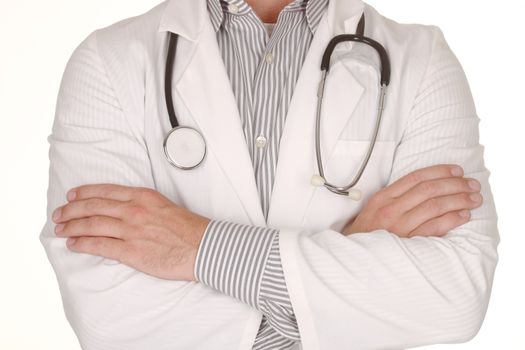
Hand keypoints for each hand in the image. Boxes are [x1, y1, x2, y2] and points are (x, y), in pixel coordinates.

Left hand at [51, 184, 210, 281]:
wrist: (204, 246)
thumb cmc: (189, 229)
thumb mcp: (165, 206)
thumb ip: (144, 207)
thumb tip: (127, 212)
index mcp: (143, 196)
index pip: (106, 191)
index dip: (85, 193)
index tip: (72, 196)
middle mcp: (134, 210)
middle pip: (94, 206)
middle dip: (71, 210)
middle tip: (58, 214)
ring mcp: (131, 230)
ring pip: (92, 224)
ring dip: (72, 226)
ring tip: (60, 229)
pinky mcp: (131, 251)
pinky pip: (99, 245)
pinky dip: (82, 244)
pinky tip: (73, 244)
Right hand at [342, 164, 482, 237]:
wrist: (354, 258)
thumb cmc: (367, 233)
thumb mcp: (374, 209)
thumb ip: (395, 197)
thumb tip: (425, 186)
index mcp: (383, 198)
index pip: (415, 178)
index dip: (439, 171)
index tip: (457, 170)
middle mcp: (391, 209)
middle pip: (428, 190)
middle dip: (455, 184)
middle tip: (472, 184)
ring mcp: (399, 226)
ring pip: (434, 206)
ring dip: (458, 200)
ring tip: (474, 199)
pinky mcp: (407, 243)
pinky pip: (434, 227)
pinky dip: (451, 219)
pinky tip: (464, 215)